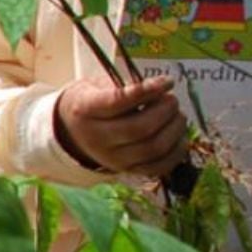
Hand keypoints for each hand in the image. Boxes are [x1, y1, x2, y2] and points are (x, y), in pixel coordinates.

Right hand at [53, 75, 188, 176]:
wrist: (73, 130)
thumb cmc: (92, 102)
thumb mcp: (98, 86)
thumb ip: (126, 86)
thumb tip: (161, 87)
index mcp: (85, 110)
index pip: (117, 101)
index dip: (146, 91)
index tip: (166, 82)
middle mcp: (96, 137)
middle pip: (139, 128)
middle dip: (165, 111)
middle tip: (171, 99)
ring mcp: (112, 157)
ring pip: (153, 148)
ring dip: (175, 129)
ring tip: (177, 116)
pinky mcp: (127, 170)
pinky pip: (159, 166)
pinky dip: (176, 151)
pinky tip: (178, 136)